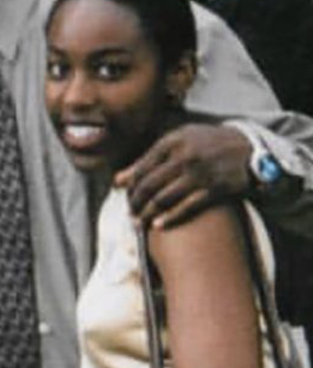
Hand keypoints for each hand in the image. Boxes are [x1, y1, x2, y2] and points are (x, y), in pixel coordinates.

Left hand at [116, 123, 251, 228]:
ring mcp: (200, 174)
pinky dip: (170, 218)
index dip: (129, 186)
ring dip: (147, 213)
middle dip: (135, 202)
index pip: (141, 168)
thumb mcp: (178, 141)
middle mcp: (184, 157)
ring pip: (164, 199)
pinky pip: (187, 207)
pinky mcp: (215, 189)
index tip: (124, 196)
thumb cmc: (207, 144)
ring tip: (139, 222)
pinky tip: (158, 226)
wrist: (249, 147)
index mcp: (171, 142)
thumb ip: (148, 159)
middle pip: (149, 186)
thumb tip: (117, 181)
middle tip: (130, 212)